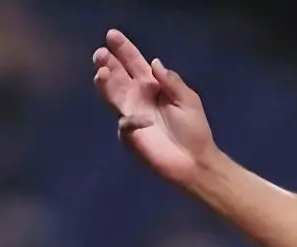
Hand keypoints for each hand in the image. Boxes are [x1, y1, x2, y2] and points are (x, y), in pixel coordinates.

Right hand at [92, 29, 218, 185]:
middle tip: (101, 53)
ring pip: (112, 94)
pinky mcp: (129, 135)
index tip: (112, 35)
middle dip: (108, 63)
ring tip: (101, 71)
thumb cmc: (194, 130)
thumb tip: (155, 62)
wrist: (195, 161)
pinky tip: (144, 120)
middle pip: (117, 75)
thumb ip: (172, 82)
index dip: (124, 49)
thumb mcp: (189, 100)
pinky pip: (125, 123)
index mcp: (153, 86)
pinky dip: (131, 120)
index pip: (135, 63)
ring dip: (105, 82)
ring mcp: (131, 114)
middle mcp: (138, 97)